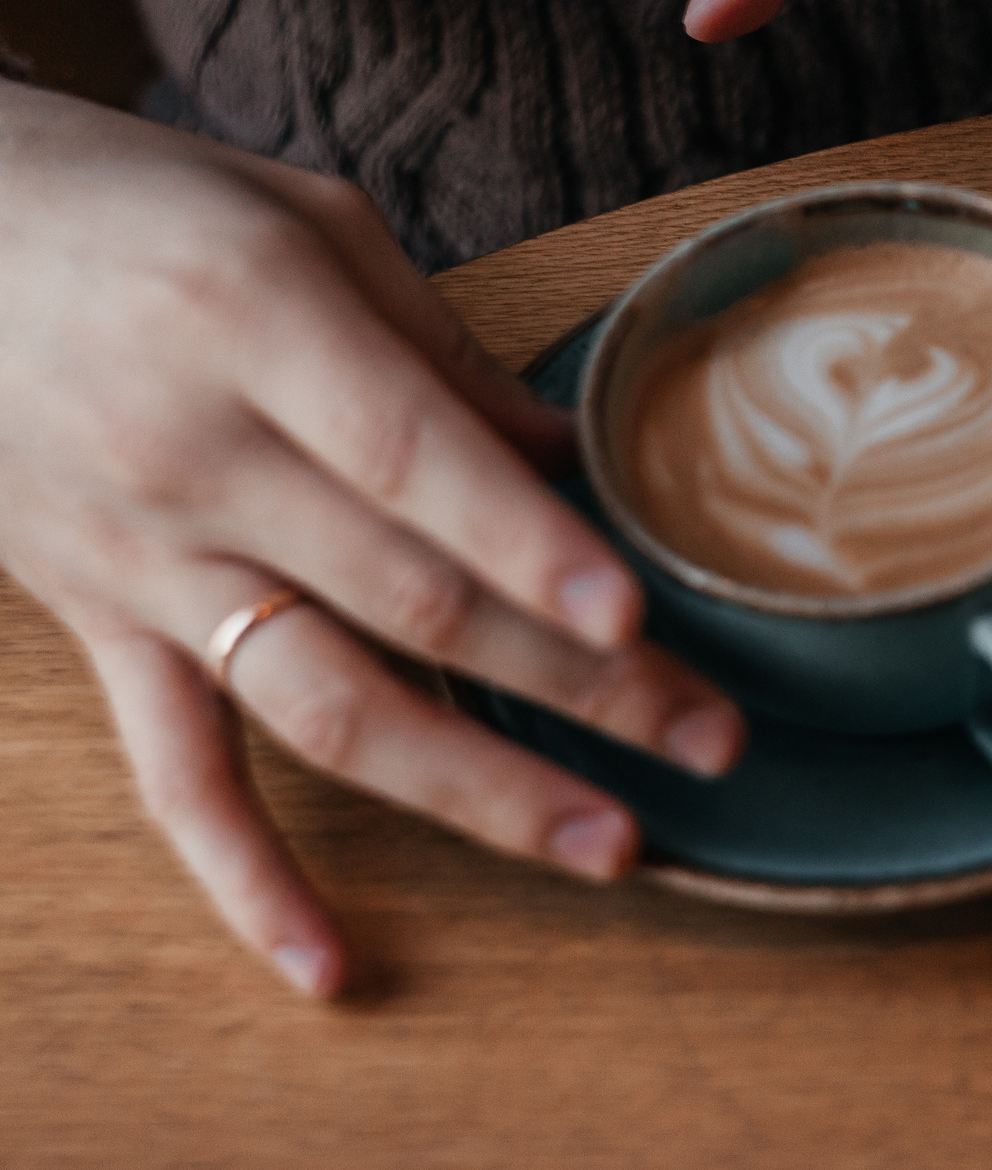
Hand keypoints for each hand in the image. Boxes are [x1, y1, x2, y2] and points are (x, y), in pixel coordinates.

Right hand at [0, 88, 744, 996]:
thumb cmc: (138, 205)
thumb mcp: (304, 220)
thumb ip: (440, 349)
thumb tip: (567, 458)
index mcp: (259, 327)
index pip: (412, 460)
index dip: (526, 548)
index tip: (634, 617)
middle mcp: (199, 458)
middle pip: (409, 601)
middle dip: (576, 682)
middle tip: (712, 738)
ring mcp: (146, 560)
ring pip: (323, 706)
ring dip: (474, 788)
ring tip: (608, 841)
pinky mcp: (101, 627)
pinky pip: (174, 774)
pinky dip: (245, 878)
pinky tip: (327, 964)